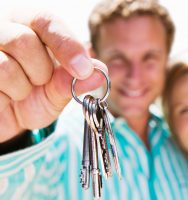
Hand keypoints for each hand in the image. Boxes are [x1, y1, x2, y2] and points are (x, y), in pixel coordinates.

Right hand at [0, 11, 106, 141]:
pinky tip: (6, 97)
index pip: (46, 21)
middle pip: (24, 39)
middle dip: (40, 71)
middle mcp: (4, 31)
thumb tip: (99, 72)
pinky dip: (6, 97)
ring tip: (21, 91)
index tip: (83, 70)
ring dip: (22, 87)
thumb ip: (74, 82)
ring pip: (6, 63)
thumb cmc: (34, 100)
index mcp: (29, 29)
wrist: (7, 122)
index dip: (67, 44)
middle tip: (39, 82)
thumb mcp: (57, 93)